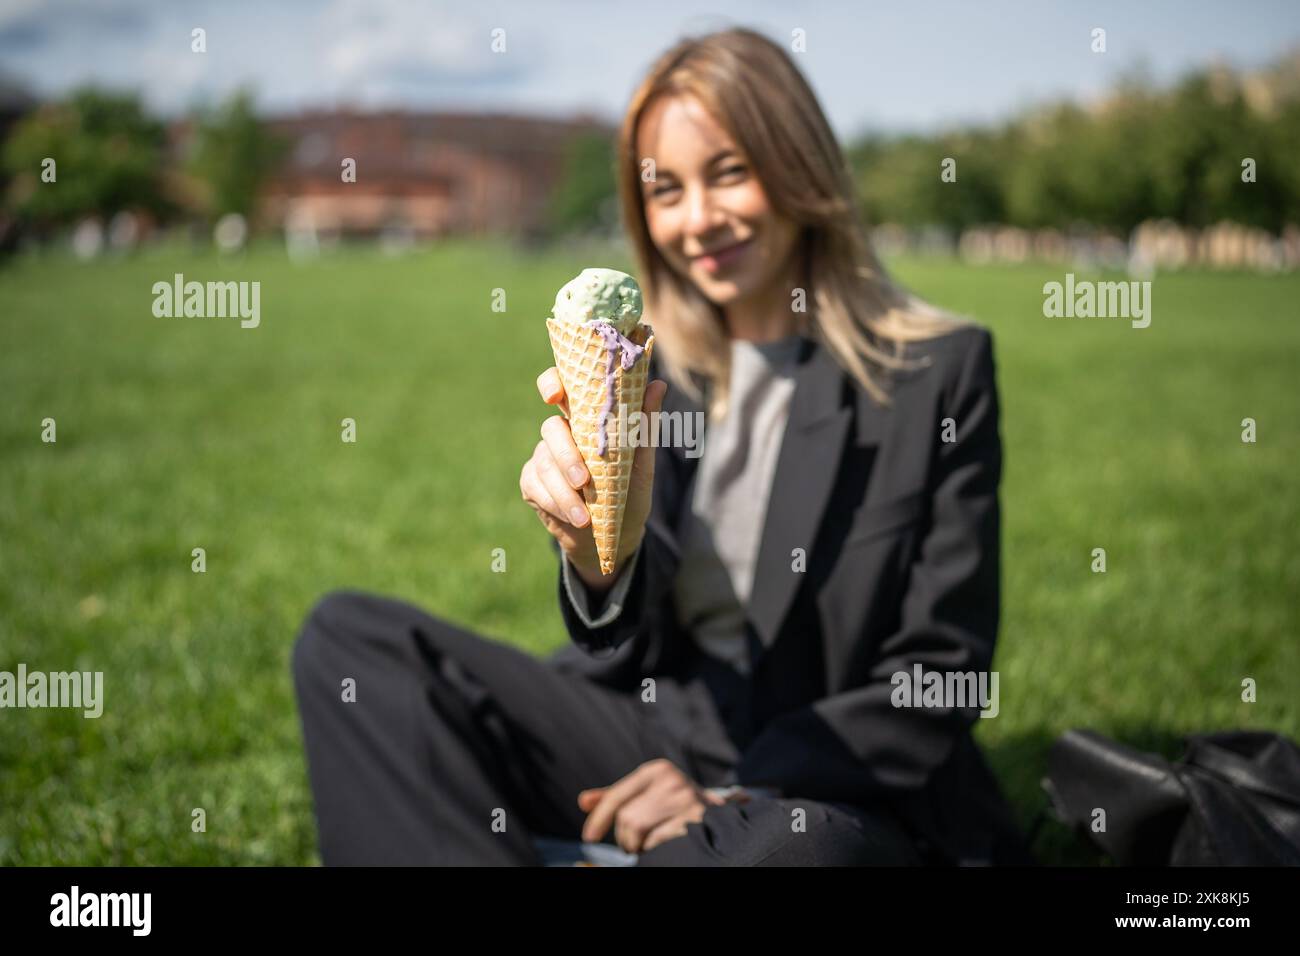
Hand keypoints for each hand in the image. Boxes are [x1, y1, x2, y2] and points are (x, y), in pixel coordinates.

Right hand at [520, 366, 666, 593]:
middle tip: (584, 481)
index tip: (553, 397)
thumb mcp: (642, 463)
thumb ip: (645, 425)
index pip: (560, 388)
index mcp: (584, 419)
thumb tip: (658, 384)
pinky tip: (575, 518)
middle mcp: (561, 434)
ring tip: (584, 516)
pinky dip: (556, 504)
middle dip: (566, 456)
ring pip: (545, 463)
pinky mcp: (532, 483)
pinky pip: (536, 487)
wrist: (616, 536)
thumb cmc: (629, 493)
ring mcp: (543, 457)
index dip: (551, 384)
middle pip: (550, 428)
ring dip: (564, 492)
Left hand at [577, 758, 727, 853]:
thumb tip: (583, 801)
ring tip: (652, 844)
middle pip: (626, 818)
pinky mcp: (695, 823)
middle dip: (626, 838)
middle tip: (637, 843)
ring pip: (638, 832)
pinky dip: (656, 850)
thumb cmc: (677, 807)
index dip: (599, 818)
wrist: (722, 817)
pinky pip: (657, 844)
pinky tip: (668, 845)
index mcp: (657, 770)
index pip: (617, 795)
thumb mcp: (648, 795)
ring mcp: (687, 801)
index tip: (588, 837)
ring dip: (640, 846)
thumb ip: (617, 797)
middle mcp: (673, 781)